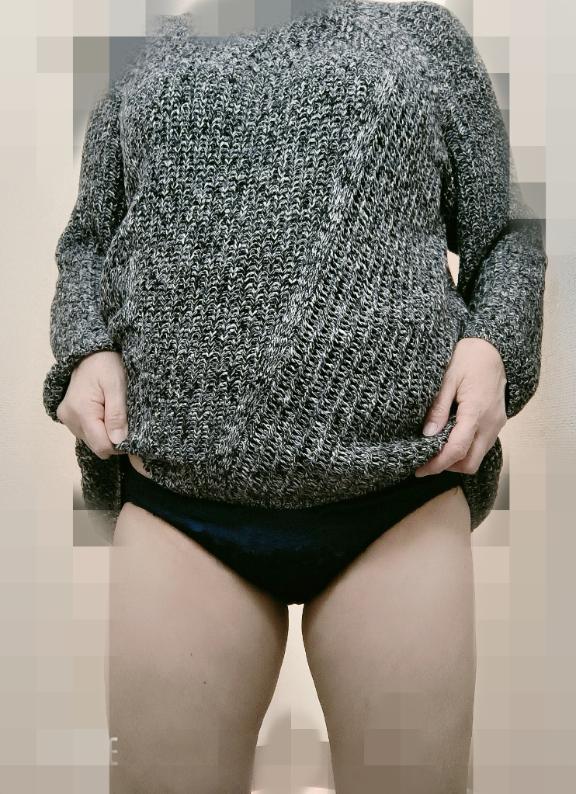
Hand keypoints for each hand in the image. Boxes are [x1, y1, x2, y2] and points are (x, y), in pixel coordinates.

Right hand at [55, 350, 127, 459]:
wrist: (90, 352)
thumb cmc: (106, 364)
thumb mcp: (117, 386)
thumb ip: (117, 415)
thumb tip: (118, 442)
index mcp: (82, 412)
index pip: (102, 446)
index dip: (120, 445)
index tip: (132, 433)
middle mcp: (69, 419)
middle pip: (96, 446)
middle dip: (113, 438)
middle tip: (125, 419)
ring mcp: (66, 418)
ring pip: (92, 441)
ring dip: (106, 432)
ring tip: (113, 411)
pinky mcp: (67, 417)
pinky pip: (87, 432)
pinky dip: (98, 427)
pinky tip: (105, 412)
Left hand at [414, 337, 507, 476]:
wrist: (494, 348)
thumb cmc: (468, 358)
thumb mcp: (447, 378)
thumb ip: (438, 408)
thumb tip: (427, 434)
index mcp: (476, 411)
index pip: (457, 449)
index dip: (437, 464)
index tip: (419, 469)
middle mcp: (490, 423)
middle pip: (470, 463)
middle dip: (447, 467)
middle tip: (425, 462)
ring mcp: (496, 425)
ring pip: (477, 457)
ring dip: (457, 460)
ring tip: (434, 450)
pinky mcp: (497, 423)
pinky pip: (481, 446)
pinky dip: (465, 450)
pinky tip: (449, 439)